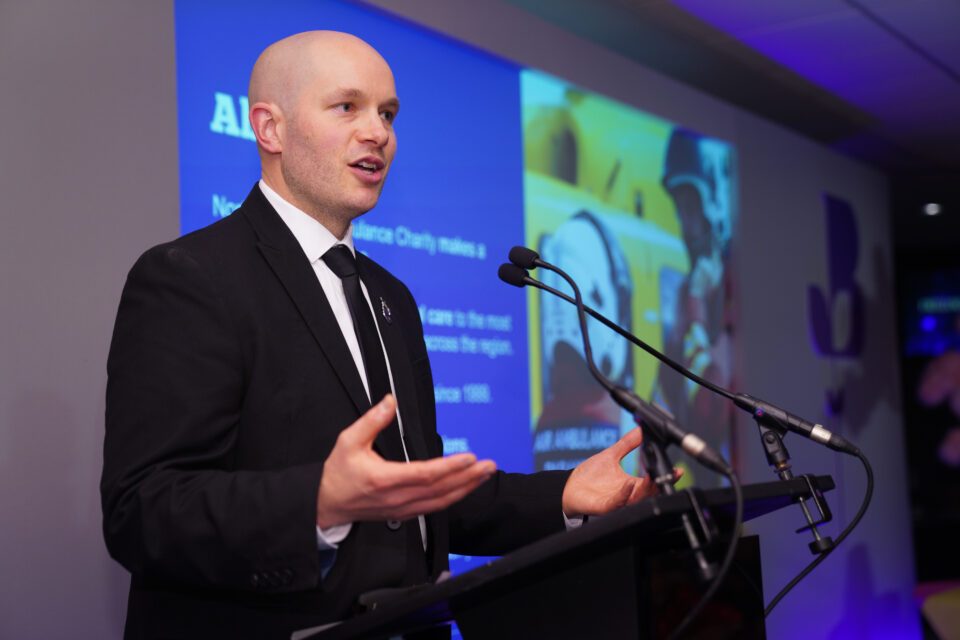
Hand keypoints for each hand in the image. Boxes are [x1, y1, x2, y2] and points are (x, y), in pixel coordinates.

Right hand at [315, 395, 496, 527]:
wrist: (325, 504)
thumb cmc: (338, 472)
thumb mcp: (349, 440)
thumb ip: (372, 420)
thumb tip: (391, 401)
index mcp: (384, 479)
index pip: (425, 474)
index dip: (450, 467)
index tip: (470, 456)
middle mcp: (396, 498)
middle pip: (440, 490)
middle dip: (468, 477)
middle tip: (489, 465)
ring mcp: (401, 509)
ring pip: (441, 502)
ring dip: (466, 488)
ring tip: (484, 474)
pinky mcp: (404, 514)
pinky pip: (434, 508)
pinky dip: (453, 498)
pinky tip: (466, 488)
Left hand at [561, 427, 681, 517]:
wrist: (568, 487)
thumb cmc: (588, 475)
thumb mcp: (611, 455)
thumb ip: (627, 444)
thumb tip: (640, 429)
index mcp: (630, 484)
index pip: (652, 482)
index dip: (665, 476)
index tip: (678, 470)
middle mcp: (626, 494)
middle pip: (648, 493)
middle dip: (658, 484)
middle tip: (667, 475)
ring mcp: (616, 502)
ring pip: (635, 500)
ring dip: (644, 490)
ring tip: (650, 478)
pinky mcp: (604, 507)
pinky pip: (616, 502)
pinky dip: (623, 494)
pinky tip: (628, 484)